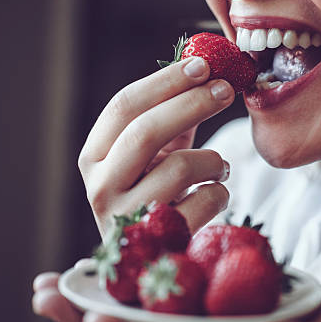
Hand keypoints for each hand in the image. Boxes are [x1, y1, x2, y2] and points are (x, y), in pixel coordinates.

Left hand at [32, 277, 320, 321]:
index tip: (95, 316)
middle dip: (87, 319)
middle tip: (43, 296)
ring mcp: (194, 313)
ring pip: (135, 309)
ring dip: (91, 297)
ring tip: (47, 283)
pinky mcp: (199, 290)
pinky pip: (152, 282)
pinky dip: (120, 272)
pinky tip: (92, 259)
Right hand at [77, 56, 234, 237]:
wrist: (150, 256)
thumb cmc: (154, 193)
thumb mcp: (154, 154)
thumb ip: (171, 117)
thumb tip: (206, 70)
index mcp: (94, 157)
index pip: (123, 107)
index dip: (165, 82)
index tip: (202, 65)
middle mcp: (100, 186)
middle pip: (146, 131)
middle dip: (192, 103)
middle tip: (226, 89)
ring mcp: (127, 217)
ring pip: (181, 167)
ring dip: (213, 159)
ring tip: (219, 166)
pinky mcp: (159, 242)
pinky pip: (204, 201)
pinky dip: (220, 191)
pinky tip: (215, 193)